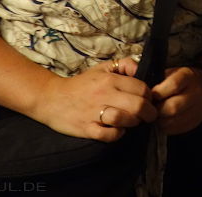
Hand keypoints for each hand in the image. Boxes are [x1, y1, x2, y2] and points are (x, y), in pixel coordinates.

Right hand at [31, 58, 157, 141]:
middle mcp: (104, 94)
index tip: (149, 101)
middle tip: (148, 116)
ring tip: (132, 122)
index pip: (142, 88)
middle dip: (149, 113)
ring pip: (126, 120)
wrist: (51, 98)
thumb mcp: (102, 68)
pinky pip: (109, 135)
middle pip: (138, 105)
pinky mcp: (86, 128)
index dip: (150, 96)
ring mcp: (94, 112)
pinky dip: (117, 134)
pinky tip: (117, 130)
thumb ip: (124, 65)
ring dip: (133, 123)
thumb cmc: (81, 84)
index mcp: (110, 79)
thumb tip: (140, 68)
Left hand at [150, 65, 201, 134]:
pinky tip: (163, 119)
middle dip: (157, 110)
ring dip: (160, 120)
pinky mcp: (194, 122)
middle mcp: (196, 93)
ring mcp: (197, 109)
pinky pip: (175, 129)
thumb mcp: (171, 72)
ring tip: (155, 114)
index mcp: (188, 77)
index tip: (151, 94)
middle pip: (173, 107)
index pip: (173, 85)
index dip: (158, 92)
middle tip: (150, 108)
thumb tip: (136, 76)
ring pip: (173, 121)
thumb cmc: (181, 80)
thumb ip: (155, 76)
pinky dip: (165, 126)